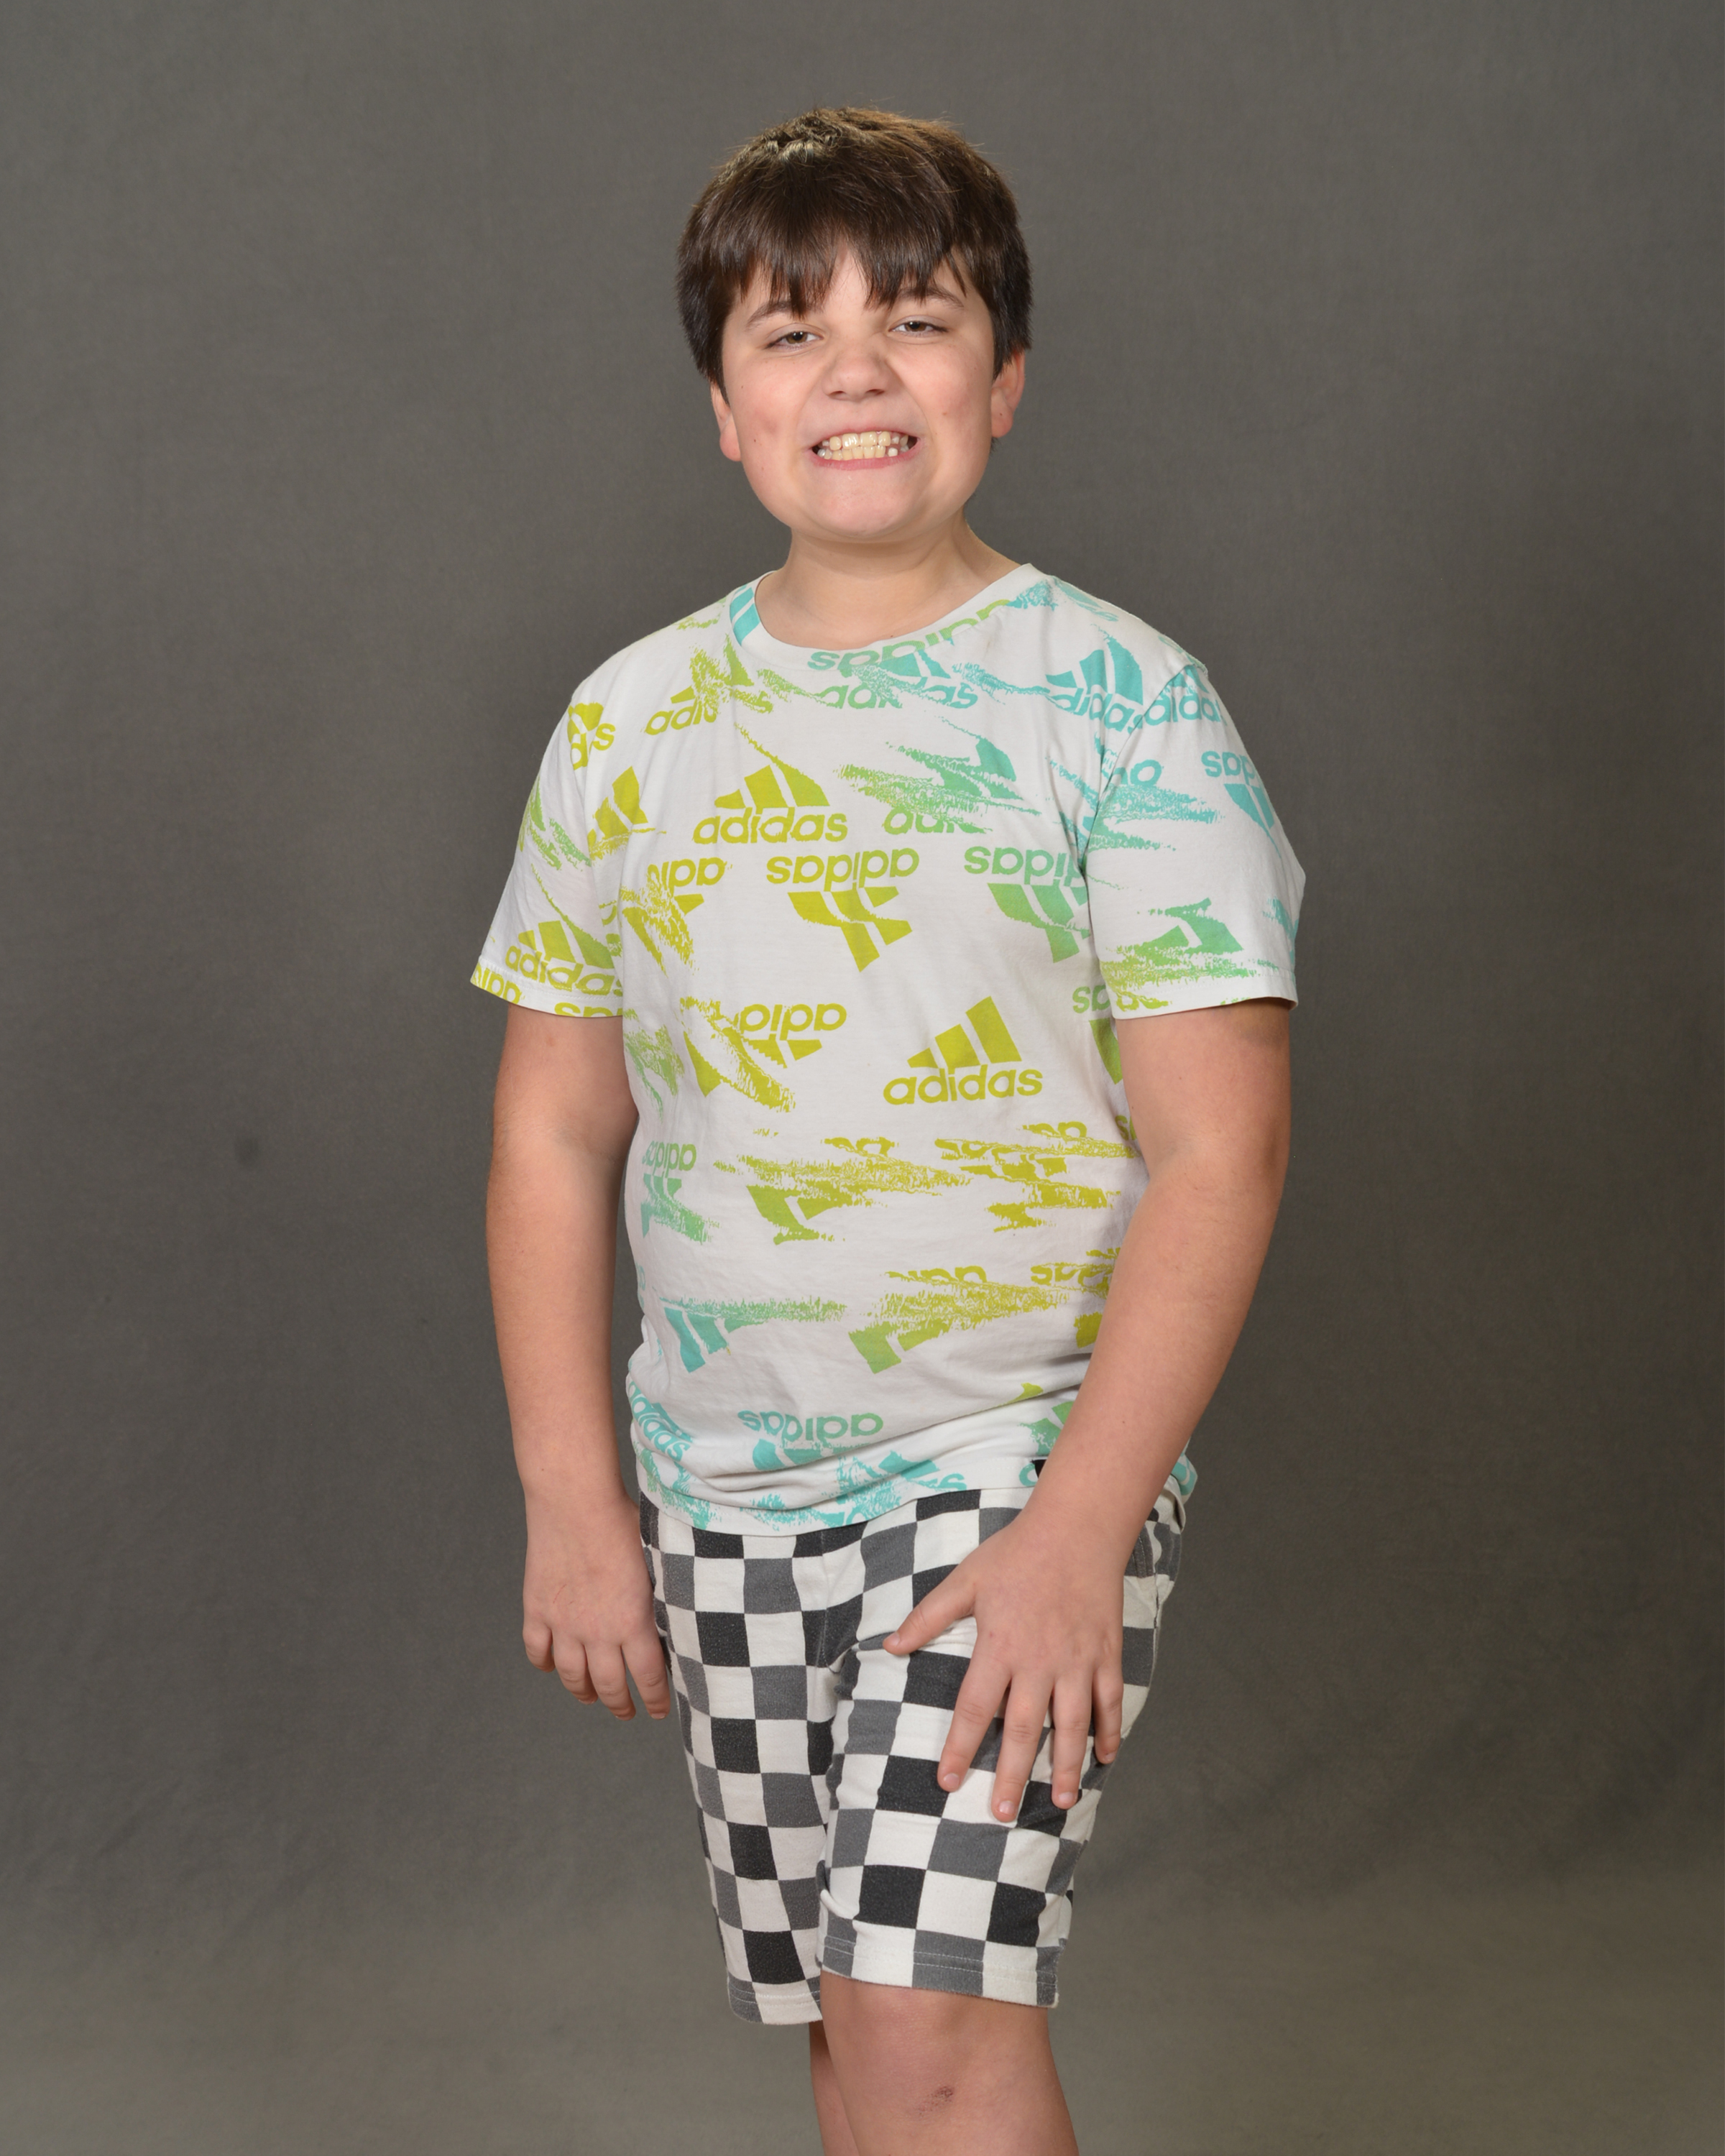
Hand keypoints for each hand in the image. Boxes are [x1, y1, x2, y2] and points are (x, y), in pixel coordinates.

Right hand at [521, 1488, 669, 1721]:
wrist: (575, 1501)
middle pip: (608, 1686)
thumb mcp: (657, 1562)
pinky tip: (552, 1666)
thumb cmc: (624, 1521)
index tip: (660, 1711)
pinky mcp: (537, 1610)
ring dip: (583, 1691)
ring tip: (591, 1696)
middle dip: (620, 1705)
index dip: (655, 1699)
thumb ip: (663, 1596)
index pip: (648, 1677)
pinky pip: (537, 1651)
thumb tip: (680, 1618)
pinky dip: (544, 1663)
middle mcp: (597, 1632)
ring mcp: (563, 1624)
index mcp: (634, 1622)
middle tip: (626, 1712)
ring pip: (572, 1676)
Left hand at [884, 1505, 1124, 1818]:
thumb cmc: (1017, 1552)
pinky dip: (1110, 1732)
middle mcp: (1038, 1661)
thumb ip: (928, 1616)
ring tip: (1061, 1801)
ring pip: (1072, 1725)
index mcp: (999, 1645)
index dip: (959, 1748)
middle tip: (1001, 1812)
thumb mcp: (965, 1579)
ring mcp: (1076, 1660)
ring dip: (1066, 1766)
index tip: (947, 1782)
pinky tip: (1105, 1759)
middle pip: (1022, 1729)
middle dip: (1011, 1774)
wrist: (1077, 1528)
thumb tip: (890, 1646)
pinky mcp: (1106, 1654)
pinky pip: (1109, 1702)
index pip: (973, 1708)